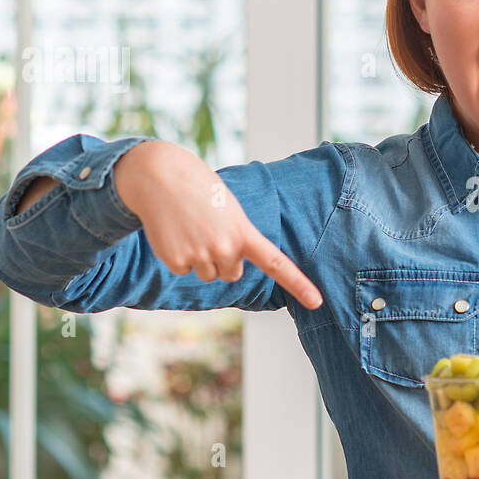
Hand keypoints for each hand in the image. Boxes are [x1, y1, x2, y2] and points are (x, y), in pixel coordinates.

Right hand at [114, 140, 323, 307]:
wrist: (161, 176)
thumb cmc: (201, 190)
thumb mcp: (230, 210)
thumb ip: (238, 238)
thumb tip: (228, 267)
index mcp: (244, 233)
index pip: (276, 264)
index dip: (298, 285)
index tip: (317, 302)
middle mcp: (225, 248)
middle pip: (231, 273)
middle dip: (222, 258)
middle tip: (209, 230)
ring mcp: (199, 256)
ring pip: (208, 274)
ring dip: (201, 257)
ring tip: (192, 228)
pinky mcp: (175, 260)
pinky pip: (184, 269)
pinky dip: (179, 255)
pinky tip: (175, 232)